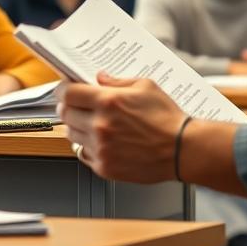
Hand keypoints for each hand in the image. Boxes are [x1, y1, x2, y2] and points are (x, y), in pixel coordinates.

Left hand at [56, 73, 185, 182]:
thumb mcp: (145, 87)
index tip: (65, 90)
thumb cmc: (168, 119)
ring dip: (76, 127)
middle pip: (65, 114)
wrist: (183, 150)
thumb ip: (117, 81)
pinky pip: (83, 154)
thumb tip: (100, 78)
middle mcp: (100, 125)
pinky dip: (87, 147)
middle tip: (76, 106)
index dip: (63, 90)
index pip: (68, 93)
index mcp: (107, 102)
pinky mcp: (105, 167)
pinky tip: (99, 141)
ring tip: (89, 123)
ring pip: (70, 135)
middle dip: (68, 107)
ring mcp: (101, 148)